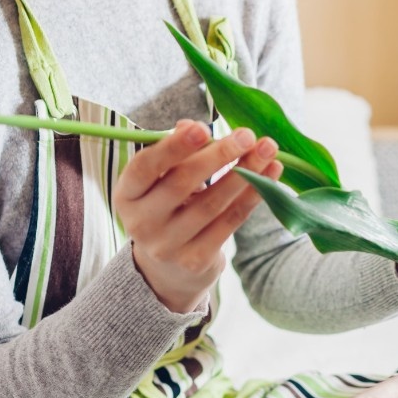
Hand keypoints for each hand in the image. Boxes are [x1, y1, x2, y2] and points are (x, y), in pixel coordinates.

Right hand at [114, 121, 283, 313]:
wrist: (168, 271)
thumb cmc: (167, 210)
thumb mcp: (160, 182)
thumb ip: (174, 154)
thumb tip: (190, 125)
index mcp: (127, 195)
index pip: (145, 167)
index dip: (173, 146)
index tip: (203, 127)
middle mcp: (141, 222)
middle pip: (182, 183)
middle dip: (218, 155)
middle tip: (247, 135)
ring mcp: (168, 245)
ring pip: (212, 203)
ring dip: (245, 173)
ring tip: (268, 149)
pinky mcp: (196, 260)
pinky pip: (230, 222)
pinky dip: (252, 196)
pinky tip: (270, 175)